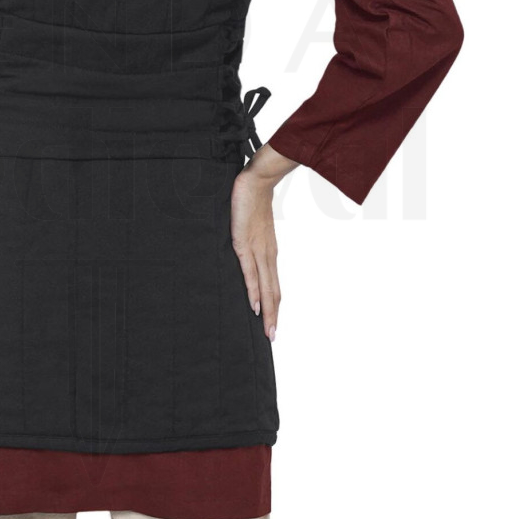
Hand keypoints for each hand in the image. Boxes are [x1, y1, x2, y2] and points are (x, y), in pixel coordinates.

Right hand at [230, 144, 298, 340]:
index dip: (274, 307)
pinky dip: (253, 291)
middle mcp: (267, 256)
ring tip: (267, 330)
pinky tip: (254, 305)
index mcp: (269, 253)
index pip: (273, 286)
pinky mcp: (245, 244)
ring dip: (267, 311)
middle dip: (273, 316)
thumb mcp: (253, 227)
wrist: (257, 181)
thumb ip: (251, 242)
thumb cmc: (254, 202)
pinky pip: (250, 273)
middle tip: (272, 338)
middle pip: (273, 292)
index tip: (273, 325)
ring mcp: (258, 251)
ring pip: (265, 287)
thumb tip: (246, 253)